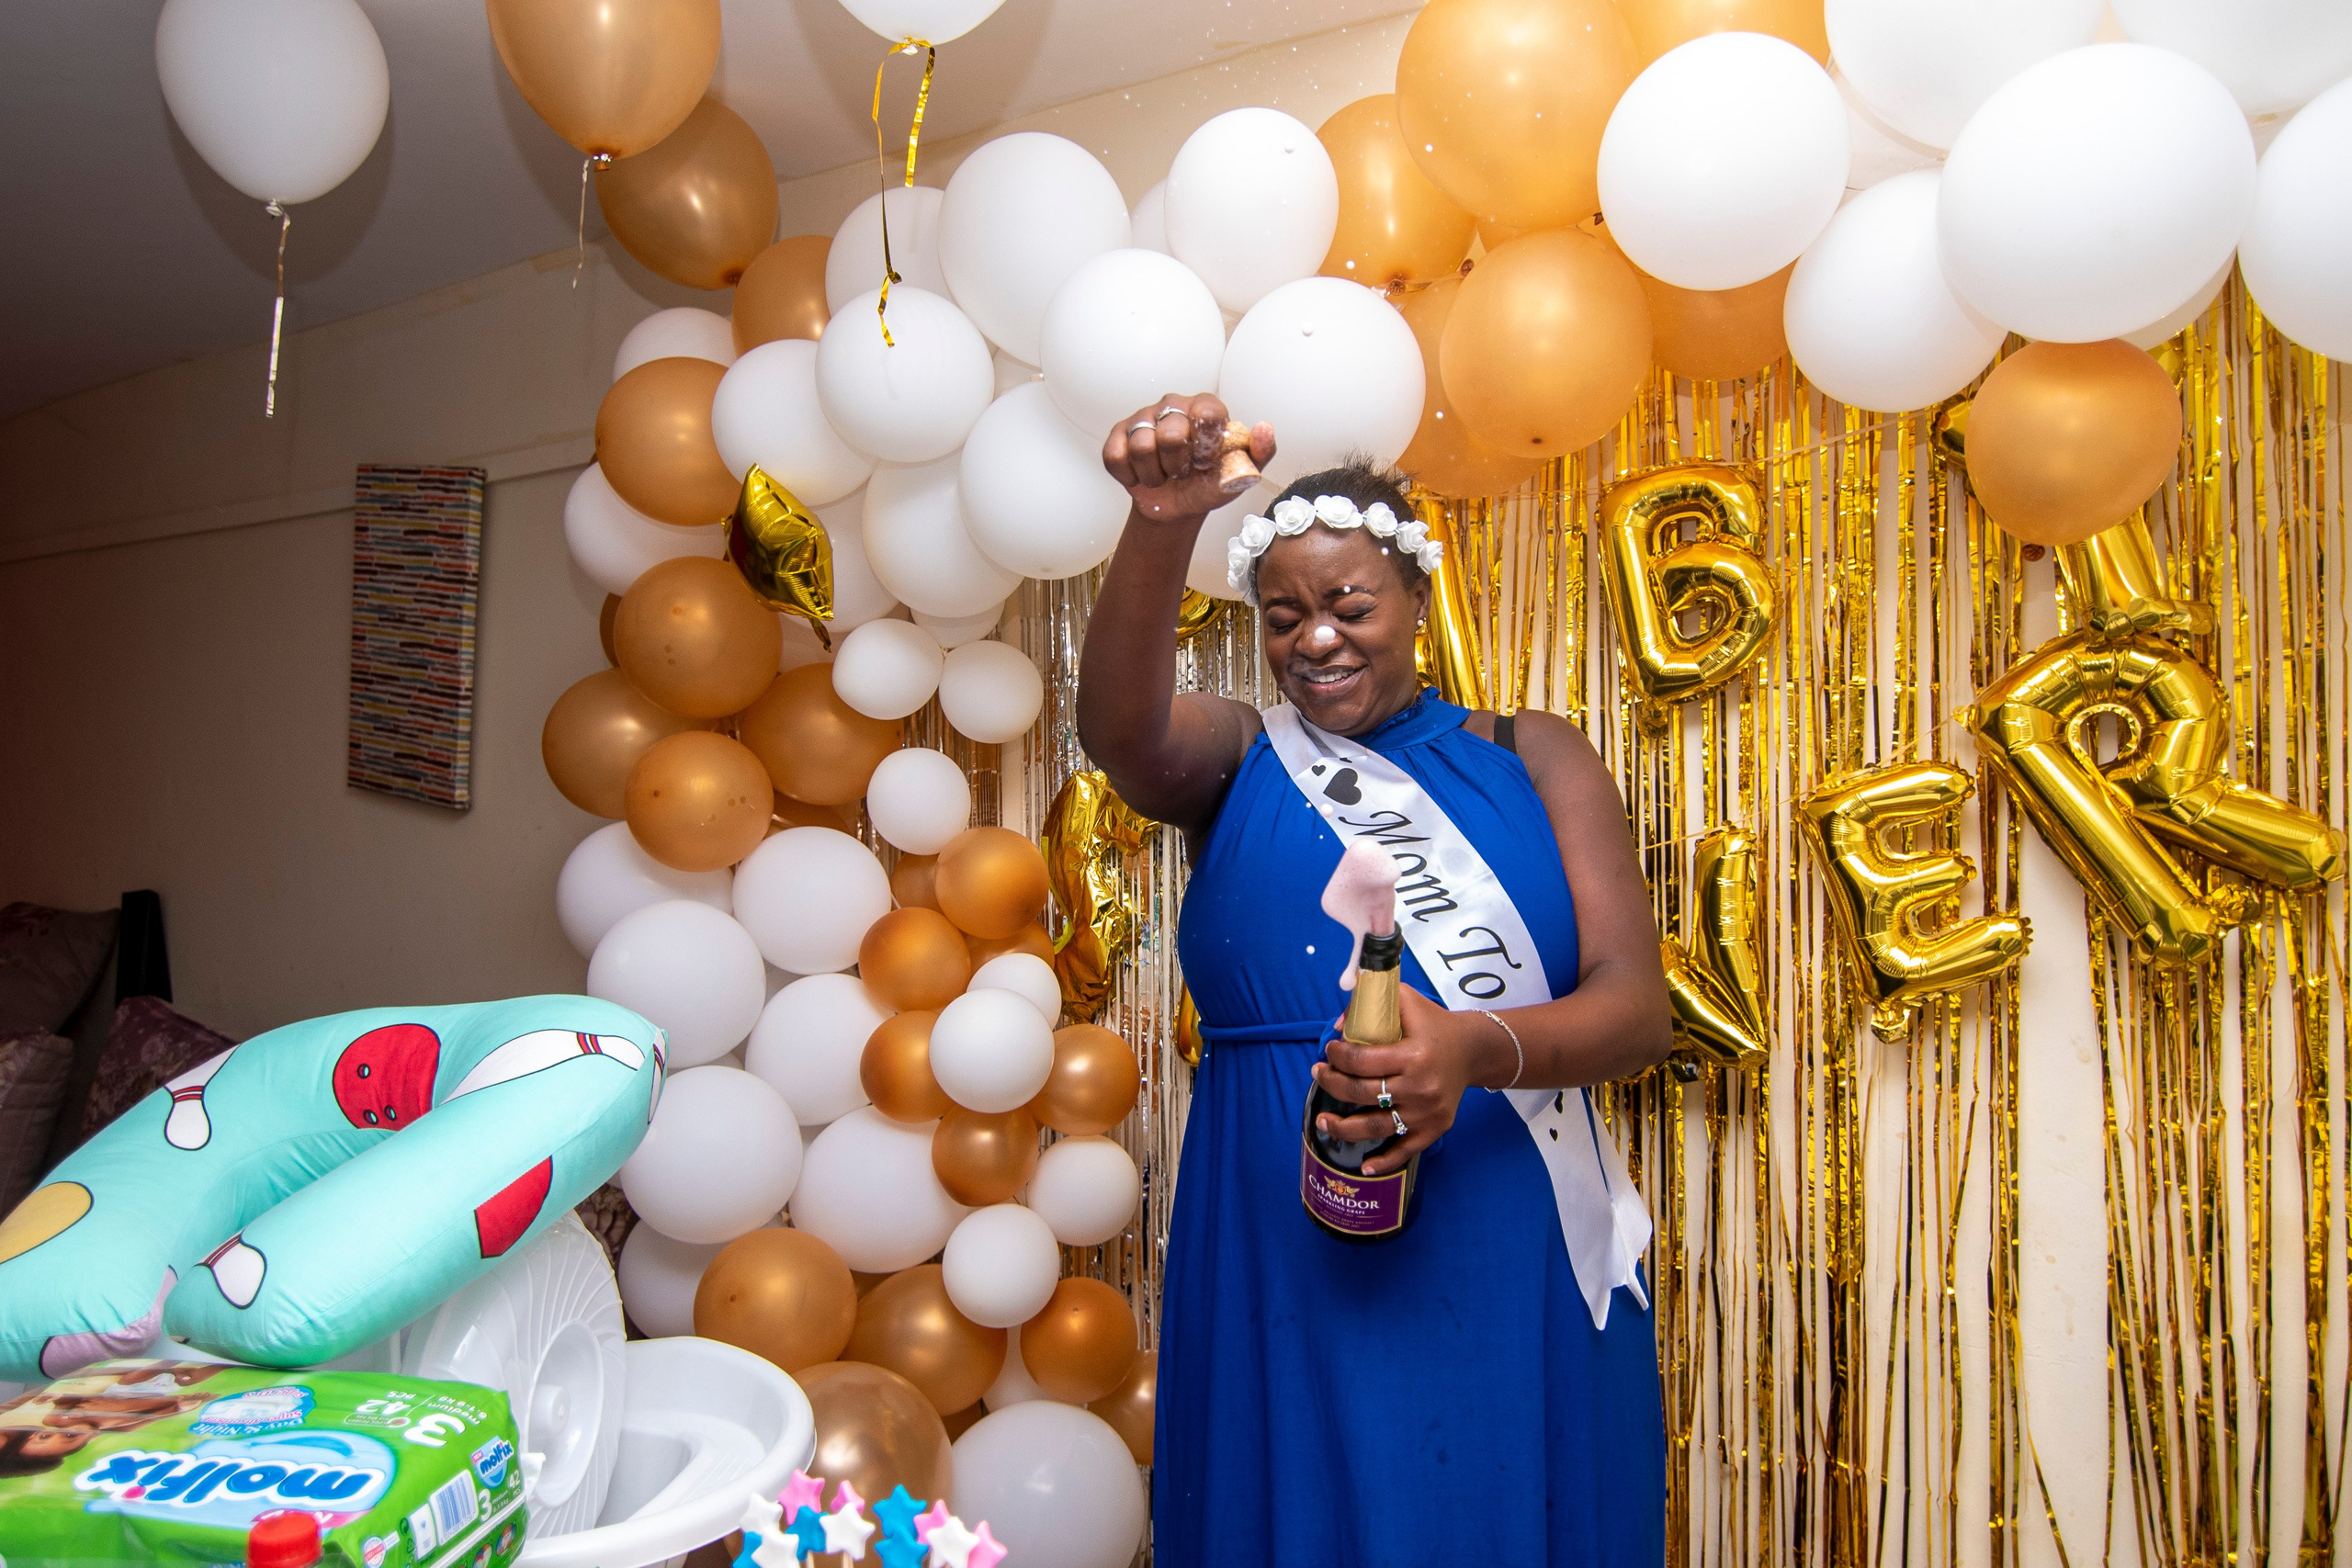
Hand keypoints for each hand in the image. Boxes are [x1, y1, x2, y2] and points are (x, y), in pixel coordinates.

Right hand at [1101, 393, 1274, 523]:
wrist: (1178, 506)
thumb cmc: (1210, 483)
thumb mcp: (1241, 473)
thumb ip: (1261, 451)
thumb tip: (1264, 427)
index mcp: (1205, 406)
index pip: (1207, 412)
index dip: (1205, 445)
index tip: (1206, 462)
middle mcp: (1173, 405)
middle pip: (1171, 434)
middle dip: (1178, 467)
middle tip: (1183, 473)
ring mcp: (1143, 418)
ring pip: (1141, 447)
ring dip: (1155, 475)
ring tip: (1163, 477)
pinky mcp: (1118, 435)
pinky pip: (1115, 456)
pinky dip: (1130, 477)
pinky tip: (1141, 477)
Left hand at [1312, 986, 1480, 1177]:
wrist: (1473, 1050)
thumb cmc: (1434, 1025)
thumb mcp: (1406, 1000)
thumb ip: (1370, 1003)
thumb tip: (1339, 1027)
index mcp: (1412, 1055)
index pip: (1360, 1061)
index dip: (1337, 1057)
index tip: (1329, 1052)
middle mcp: (1419, 1087)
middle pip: (1361, 1093)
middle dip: (1331, 1084)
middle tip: (1318, 1075)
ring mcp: (1426, 1112)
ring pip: (1375, 1126)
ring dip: (1342, 1128)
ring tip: (1322, 1122)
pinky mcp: (1434, 1129)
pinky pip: (1405, 1151)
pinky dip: (1384, 1162)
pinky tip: (1365, 1167)